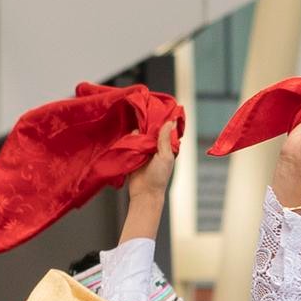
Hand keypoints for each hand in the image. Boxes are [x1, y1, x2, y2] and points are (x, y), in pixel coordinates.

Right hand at [124, 117, 180, 235]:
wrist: (143, 192)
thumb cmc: (158, 177)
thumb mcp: (165, 156)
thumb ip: (165, 139)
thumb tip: (170, 122)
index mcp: (166, 146)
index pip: (164, 129)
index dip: (162, 120)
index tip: (157, 108)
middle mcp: (155, 146)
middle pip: (151, 129)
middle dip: (148, 123)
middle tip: (143, 113)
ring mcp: (143, 149)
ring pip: (140, 133)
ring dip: (138, 131)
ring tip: (137, 127)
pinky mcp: (133, 152)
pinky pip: (131, 141)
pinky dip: (130, 137)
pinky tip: (129, 133)